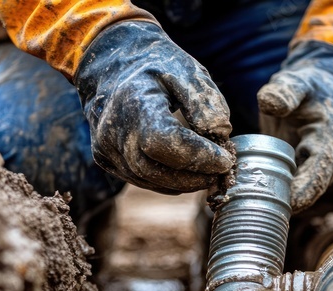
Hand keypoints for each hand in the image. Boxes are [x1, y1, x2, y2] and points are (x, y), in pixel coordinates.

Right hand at [75, 21, 234, 193]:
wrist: (114, 65)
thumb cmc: (156, 66)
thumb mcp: (187, 70)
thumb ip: (205, 101)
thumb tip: (220, 135)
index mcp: (134, 100)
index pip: (163, 140)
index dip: (197, 156)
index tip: (226, 160)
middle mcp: (112, 128)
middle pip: (154, 168)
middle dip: (194, 176)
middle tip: (222, 172)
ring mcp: (105, 147)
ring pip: (148, 179)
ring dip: (184, 183)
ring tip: (210, 174)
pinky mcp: (106, 158)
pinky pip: (140, 179)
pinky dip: (168, 181)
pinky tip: (187, 172)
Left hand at [258, 41, 332, 212]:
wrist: (324, 87)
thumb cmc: (309, 85)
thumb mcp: (297, 81)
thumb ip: (285, 91)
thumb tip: (268, 102)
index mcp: (331, 139)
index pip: (321, 172)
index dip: (305, 190)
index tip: (286, 203)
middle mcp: (331, 157)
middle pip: (314, 188)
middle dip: (292, 202)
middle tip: (261, 210)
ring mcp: (321, 165)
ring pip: (306, 190)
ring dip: (285, 200)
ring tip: (256, 208)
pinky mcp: (308, 168)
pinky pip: (298, 186)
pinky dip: (281, 193)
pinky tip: (256, 198)